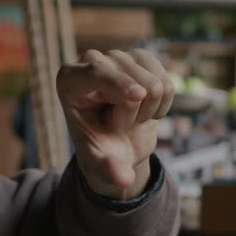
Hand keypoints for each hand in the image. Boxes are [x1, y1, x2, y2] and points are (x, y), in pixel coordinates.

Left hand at [57, 48, 174, 198]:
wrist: (117, 141)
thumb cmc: (101, 149)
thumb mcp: (100, 164)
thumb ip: (108, 170)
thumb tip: (124, 179)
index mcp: (69, 80)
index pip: (96, 72)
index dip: (118, 83)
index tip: (139, 96)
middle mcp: (91, 60)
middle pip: (129, 80)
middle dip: (134, 112)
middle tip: (122, 127)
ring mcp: (119, 56)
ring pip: (153, 82)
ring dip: (149, 110)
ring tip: (133, 119)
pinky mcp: (141, 58)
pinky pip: (167, 82)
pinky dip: (164, 103)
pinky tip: (147, 110)